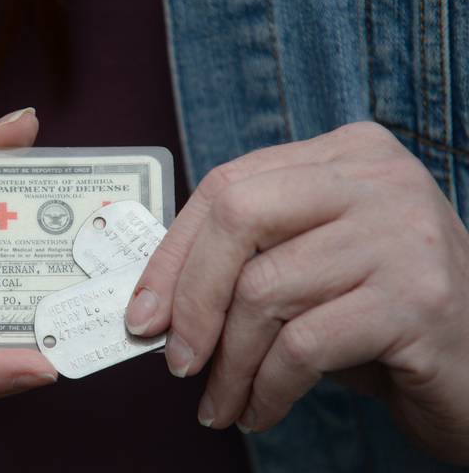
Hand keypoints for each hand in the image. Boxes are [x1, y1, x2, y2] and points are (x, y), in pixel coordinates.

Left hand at [126, 122, 468, 462]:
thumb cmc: (382, 312)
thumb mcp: (314, 264)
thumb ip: (250, 259)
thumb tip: (156, 300)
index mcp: (342, 154)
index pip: (227, 186)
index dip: (174, 253)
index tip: (144, 310)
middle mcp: (375, 179)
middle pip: (238, 217)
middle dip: (190, 297)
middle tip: (175, 358)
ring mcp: (401, 234)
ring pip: (263, 289)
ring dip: (228, 361)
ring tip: (221, 399)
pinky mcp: (416, 299)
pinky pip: (302, 345)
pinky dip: (266, 388)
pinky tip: (260, 408)